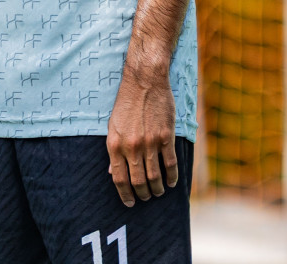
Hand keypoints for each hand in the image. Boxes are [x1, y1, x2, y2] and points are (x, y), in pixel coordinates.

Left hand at [106, 67, 178, 207]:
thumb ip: (114, 152)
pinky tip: (173, 182)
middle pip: (137, 181)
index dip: (125, 194)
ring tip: (159, 192)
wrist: (145, 83)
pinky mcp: (166, 136)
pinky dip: (172, 175)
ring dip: (157, 188)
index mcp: (115, 146)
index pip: (119, 179)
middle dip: (142, 194)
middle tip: (147, 198)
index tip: (130, 203)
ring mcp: (149, 143)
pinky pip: (170, 162)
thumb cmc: (127, 104)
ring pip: (154, 174)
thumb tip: (113, 174)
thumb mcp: (113, 128)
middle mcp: (131, 148)